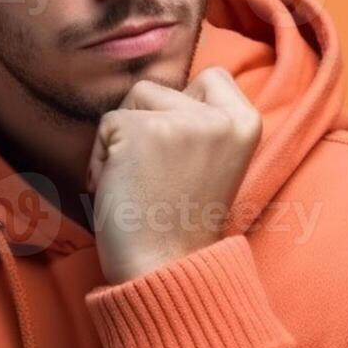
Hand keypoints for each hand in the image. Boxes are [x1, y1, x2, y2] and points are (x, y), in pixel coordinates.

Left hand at [88, 66, 262, 283]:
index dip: (182, 108)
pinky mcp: (143, 132)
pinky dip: (101, 159)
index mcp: (247, 123)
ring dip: (121, 140)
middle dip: (145, 123)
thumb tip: (163, 85)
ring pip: (131, 101)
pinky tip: (120, 190)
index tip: (181, 154)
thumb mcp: (211, 159)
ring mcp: (183, 123)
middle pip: (162, 87)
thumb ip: (200, 121)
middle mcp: (222, 117)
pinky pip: (106, 125)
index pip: (211, 77)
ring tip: (139, 183)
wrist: (165, 270)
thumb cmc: (178, 221)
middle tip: (158, 176)